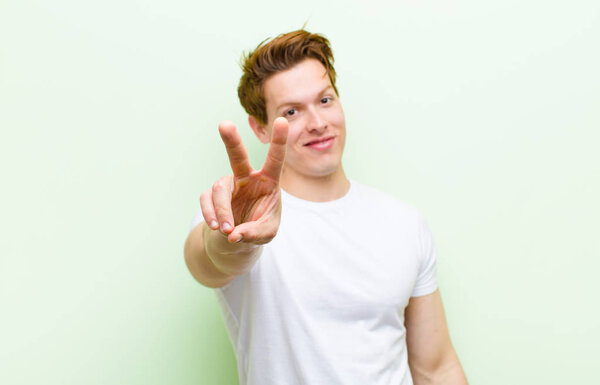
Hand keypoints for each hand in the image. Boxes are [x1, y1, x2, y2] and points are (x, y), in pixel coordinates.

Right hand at [200, 117, 287, 243]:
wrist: (236, 238)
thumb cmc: (258, 230)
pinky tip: (216, 226)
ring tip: (226, 229)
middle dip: (231, 140)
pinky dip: (211, 214)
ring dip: (222, 210)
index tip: (282, 121)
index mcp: (268, 181)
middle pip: (237, 156)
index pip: (275, 160)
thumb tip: (232, 234)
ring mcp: (228, 185)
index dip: (279, 141)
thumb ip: (254, 233)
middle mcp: (247, 178)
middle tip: (224, 124)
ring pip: (220, 188)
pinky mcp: (211, 195)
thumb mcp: (266, 233)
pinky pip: (207, 199)